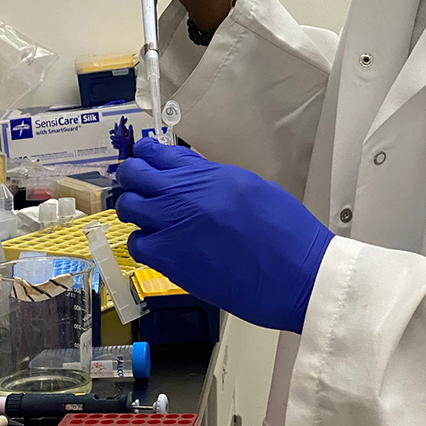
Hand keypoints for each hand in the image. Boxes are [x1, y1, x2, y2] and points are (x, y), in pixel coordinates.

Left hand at [116, 139, 334, 332]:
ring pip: (129, 207)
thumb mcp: (252, 188)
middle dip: (133, 177)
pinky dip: (144, 243)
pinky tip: (159, 246)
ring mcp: (173, 225)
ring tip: (150, 219)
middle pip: (135, 174)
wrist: (296, 272)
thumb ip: (216, 180)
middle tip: (139, 186)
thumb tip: (192, 179)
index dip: (146, 154)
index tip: (145, 158)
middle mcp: (186, 193)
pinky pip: (138, 244)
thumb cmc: (286, 232)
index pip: (159, 152)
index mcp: (211, 173)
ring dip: (136, 209)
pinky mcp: (170, 259)